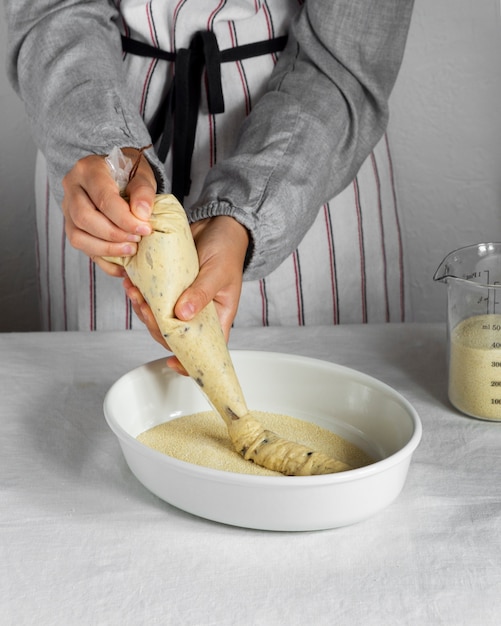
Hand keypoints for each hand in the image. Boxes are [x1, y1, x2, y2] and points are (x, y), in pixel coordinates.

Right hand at [61, 147, 156, 275]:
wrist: (116, 174)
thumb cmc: (128, 173)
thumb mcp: (141, 174)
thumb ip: (143, 191)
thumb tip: (141, 214)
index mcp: (88, 169)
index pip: (103, 198)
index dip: (125, 219)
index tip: (145, 229)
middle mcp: (72, 188)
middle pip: (84, 218)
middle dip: (114, 235)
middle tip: (137, 240)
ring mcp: (68, 209)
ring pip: (77, 236)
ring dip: (106, 249)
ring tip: (130, 251)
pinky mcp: (72, 226)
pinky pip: (82, 248)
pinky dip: (103, 261)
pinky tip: (122, 267)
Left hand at [124, 216, 249, 373]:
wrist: (217, 224)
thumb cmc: (227, 250)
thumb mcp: (218, 272)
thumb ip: (202, 293)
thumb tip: (183, 315)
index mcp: (217, 318)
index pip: (204, 349)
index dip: (189, 361)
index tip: (172, 363)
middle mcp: (198, 314)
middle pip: (173, 335)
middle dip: (155, 326)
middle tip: (145, 308)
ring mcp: (182, 301)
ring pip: (158, 318)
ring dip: (143, 309)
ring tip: (134, 292)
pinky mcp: (169, 287)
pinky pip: (152, 299)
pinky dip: (140, 294)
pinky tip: (132, 282)